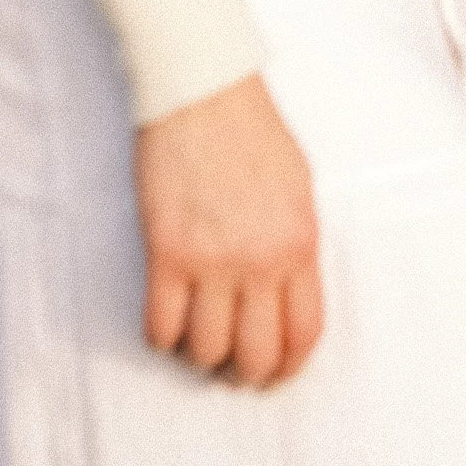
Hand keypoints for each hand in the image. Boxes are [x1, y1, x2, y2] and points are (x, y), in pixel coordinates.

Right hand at [136, 74, 322, 388]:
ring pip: (206, 351)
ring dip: (201, 356)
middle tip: (232, 368)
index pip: (304, 333)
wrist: (203, 90)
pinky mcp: (166, 252)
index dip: (288, 367)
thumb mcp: (298, 187)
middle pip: (256, 354)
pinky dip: (163, 337)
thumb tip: (287, 296)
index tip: (275, 374)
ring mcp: (211, 259)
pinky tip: (167, 321)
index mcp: (299, 242)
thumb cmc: (252, 132)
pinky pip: (161, 327)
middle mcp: (259, 259)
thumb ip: (295, 244)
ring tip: (198, 339)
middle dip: (246, 374)